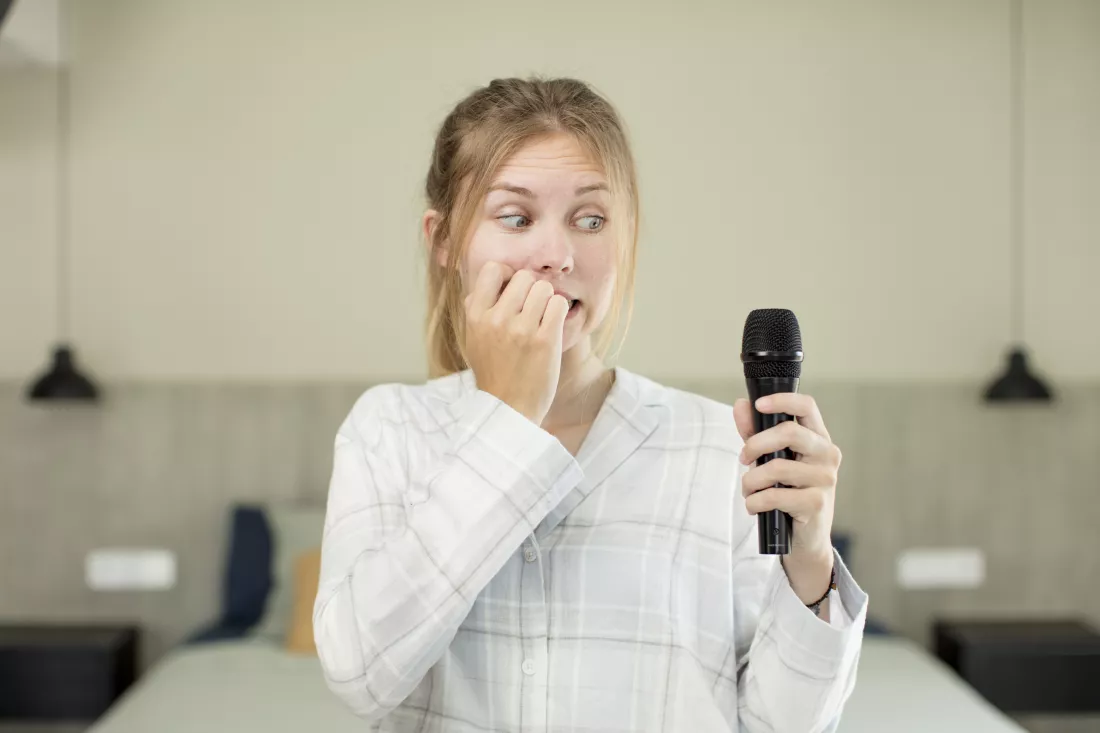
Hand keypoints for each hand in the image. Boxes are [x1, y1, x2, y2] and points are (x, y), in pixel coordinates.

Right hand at [464, 262, 569, 424]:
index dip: (507, 276)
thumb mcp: (473, 339)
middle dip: (531, 290)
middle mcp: (496, 319)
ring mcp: (521, 329)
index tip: (513, 292)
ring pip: (544, 288)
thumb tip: (493, 277)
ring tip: (541, 321)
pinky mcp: (544, 340)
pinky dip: (559, 313)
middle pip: (524, 277)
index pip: (493, 269)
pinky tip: (552, 327)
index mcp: (475, 316)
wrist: (509, 409)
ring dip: (547, 301)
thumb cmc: (493, 373)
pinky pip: (559, 304)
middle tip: (531, 311)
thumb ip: (478, 307)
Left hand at [734, 394, 841, 601]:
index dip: (782, 400)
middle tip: (743, 458)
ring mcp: (826, 480)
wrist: (805, 539)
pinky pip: (775, 495)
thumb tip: (740, 405)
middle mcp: (827, 455)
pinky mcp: (817, 504)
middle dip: (756, 443)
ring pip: (777, 467)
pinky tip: (754, 506)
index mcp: (818, 438)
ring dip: (751, 480)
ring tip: (748, 489)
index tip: (758, 404)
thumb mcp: (771, 460)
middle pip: (789, 432)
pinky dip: (755, 501)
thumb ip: (755, 432)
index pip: (807, 406)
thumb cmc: (788, 493)